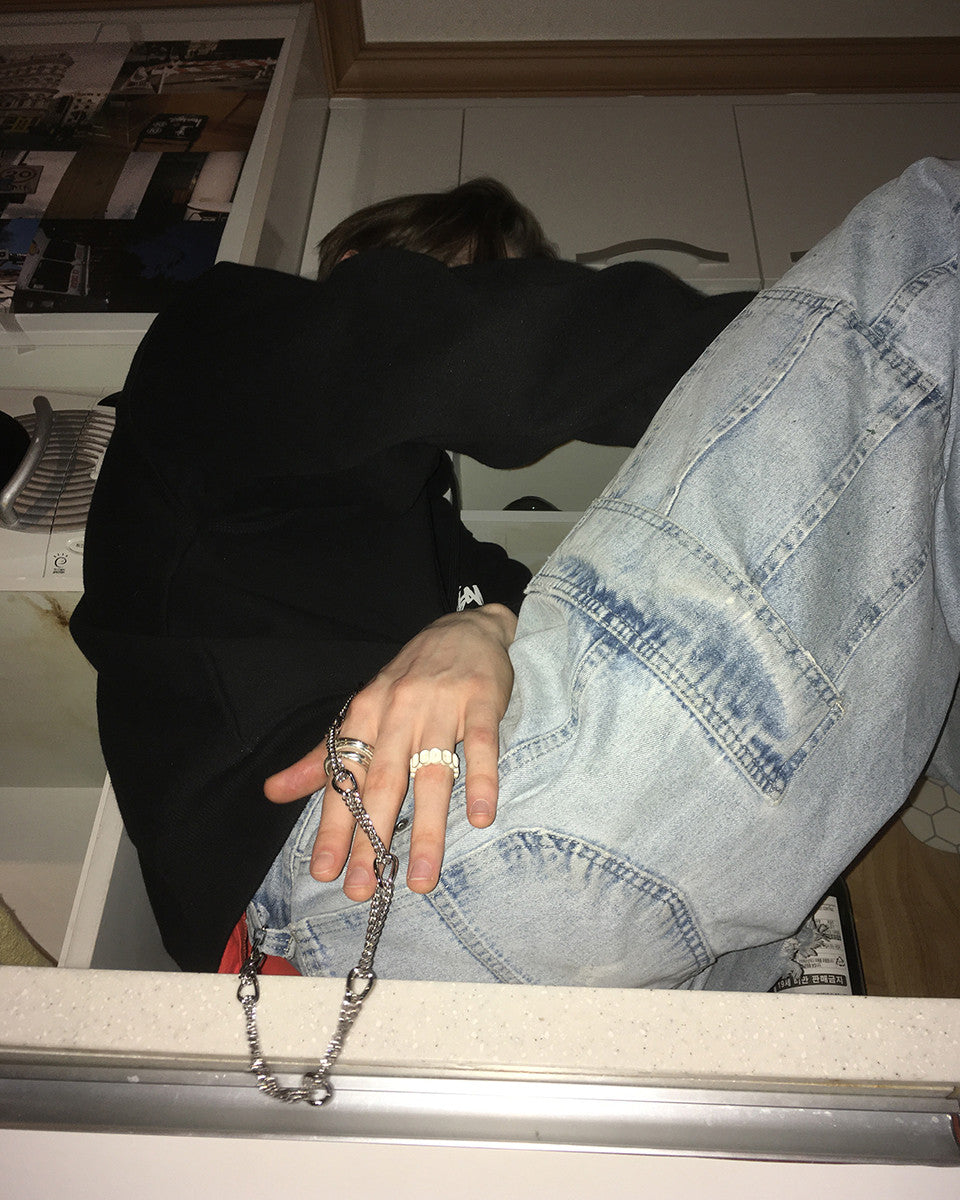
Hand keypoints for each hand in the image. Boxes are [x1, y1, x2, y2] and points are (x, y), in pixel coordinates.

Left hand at [264, 604, 516, 900]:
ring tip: (420, 877)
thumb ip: (323, 755)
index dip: (334, 826)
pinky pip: (482, 747)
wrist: (467, 628)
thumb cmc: (412, 677)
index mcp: (366, 713)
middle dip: (372, 838)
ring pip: (432, 773)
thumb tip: (273, 792)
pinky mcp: (482, 702)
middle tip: (364, 887)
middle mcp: (398, 710)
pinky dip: (481, 782)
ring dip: (426, 828)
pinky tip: (481, 818)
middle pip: (383, 782)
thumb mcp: (364, 709)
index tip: (325, 872)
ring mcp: (442, 706)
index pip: (344, 777)